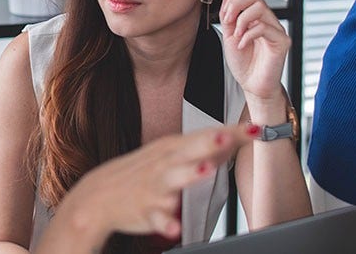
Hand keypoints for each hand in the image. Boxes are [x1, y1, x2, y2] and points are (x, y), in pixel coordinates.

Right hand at [54, 125, 257, 244]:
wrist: (99, 195)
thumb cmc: (139, 173)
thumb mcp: (168, 155)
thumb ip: (201, 149)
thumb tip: (234, 139)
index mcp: (172, 148)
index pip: (206, 136)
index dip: (233, 132)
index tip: (257, 128)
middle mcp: (164, 163)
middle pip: (190, 150)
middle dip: (208, 142)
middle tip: (228, 135)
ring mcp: (155, 187)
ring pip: (173, 180)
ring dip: (189, 174)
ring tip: (205, 170)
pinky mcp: (145, 210)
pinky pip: (157, 218)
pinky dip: (165, 223)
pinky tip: (174, 227)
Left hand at [219, 0, 289, 102]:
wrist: (252, 85)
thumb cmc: (243, 63)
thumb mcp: (229, 35)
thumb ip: (229, 17)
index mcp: (256, 16)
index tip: (224, 16)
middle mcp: (268, 20)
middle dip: (235, 5)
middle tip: (228, 22)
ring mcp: (276, 29)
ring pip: (260, 7)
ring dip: (241, 20)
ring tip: (236, 36)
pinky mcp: (282, 42)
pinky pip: (264, 27)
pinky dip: (247, 35)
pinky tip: (242, 46)